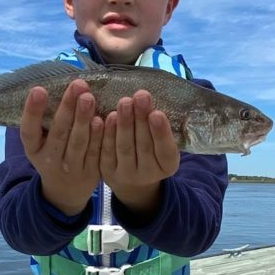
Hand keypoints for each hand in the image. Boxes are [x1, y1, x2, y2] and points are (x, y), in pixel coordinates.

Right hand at [20, 79, 102, 216]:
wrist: (65, 192)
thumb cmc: (53, 154)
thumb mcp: (40, 143)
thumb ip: (45, 121)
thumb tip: (54, 84)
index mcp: (33, 149)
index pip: (29, 130)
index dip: (33, 111)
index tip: (38, 89)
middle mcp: (49, 159)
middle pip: (59, 132)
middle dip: (68, 107)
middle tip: (77, 85)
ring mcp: (70, 168)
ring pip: (78, 141)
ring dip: (83, 118)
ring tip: (89, 97)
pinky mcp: (90, 173)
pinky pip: (95, 152)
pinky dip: (99, 136)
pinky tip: (102, 119)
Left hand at [100, 90, 179, 216]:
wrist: (132, 178)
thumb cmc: (150, 151)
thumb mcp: (162, 142)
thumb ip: (159, 126)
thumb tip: (150, 100)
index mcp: (167, 166)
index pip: (166, 150)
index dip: (161, 132)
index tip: (157, 113)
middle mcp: (148, 174)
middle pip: (144, 146)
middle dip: (141, 119)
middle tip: (140, 97)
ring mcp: (126, 175)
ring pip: (125, 148)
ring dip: (124, 124)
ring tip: (124, 102)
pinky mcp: (108, 172)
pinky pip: (107, 152)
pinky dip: (108, 134)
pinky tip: (108, 117)